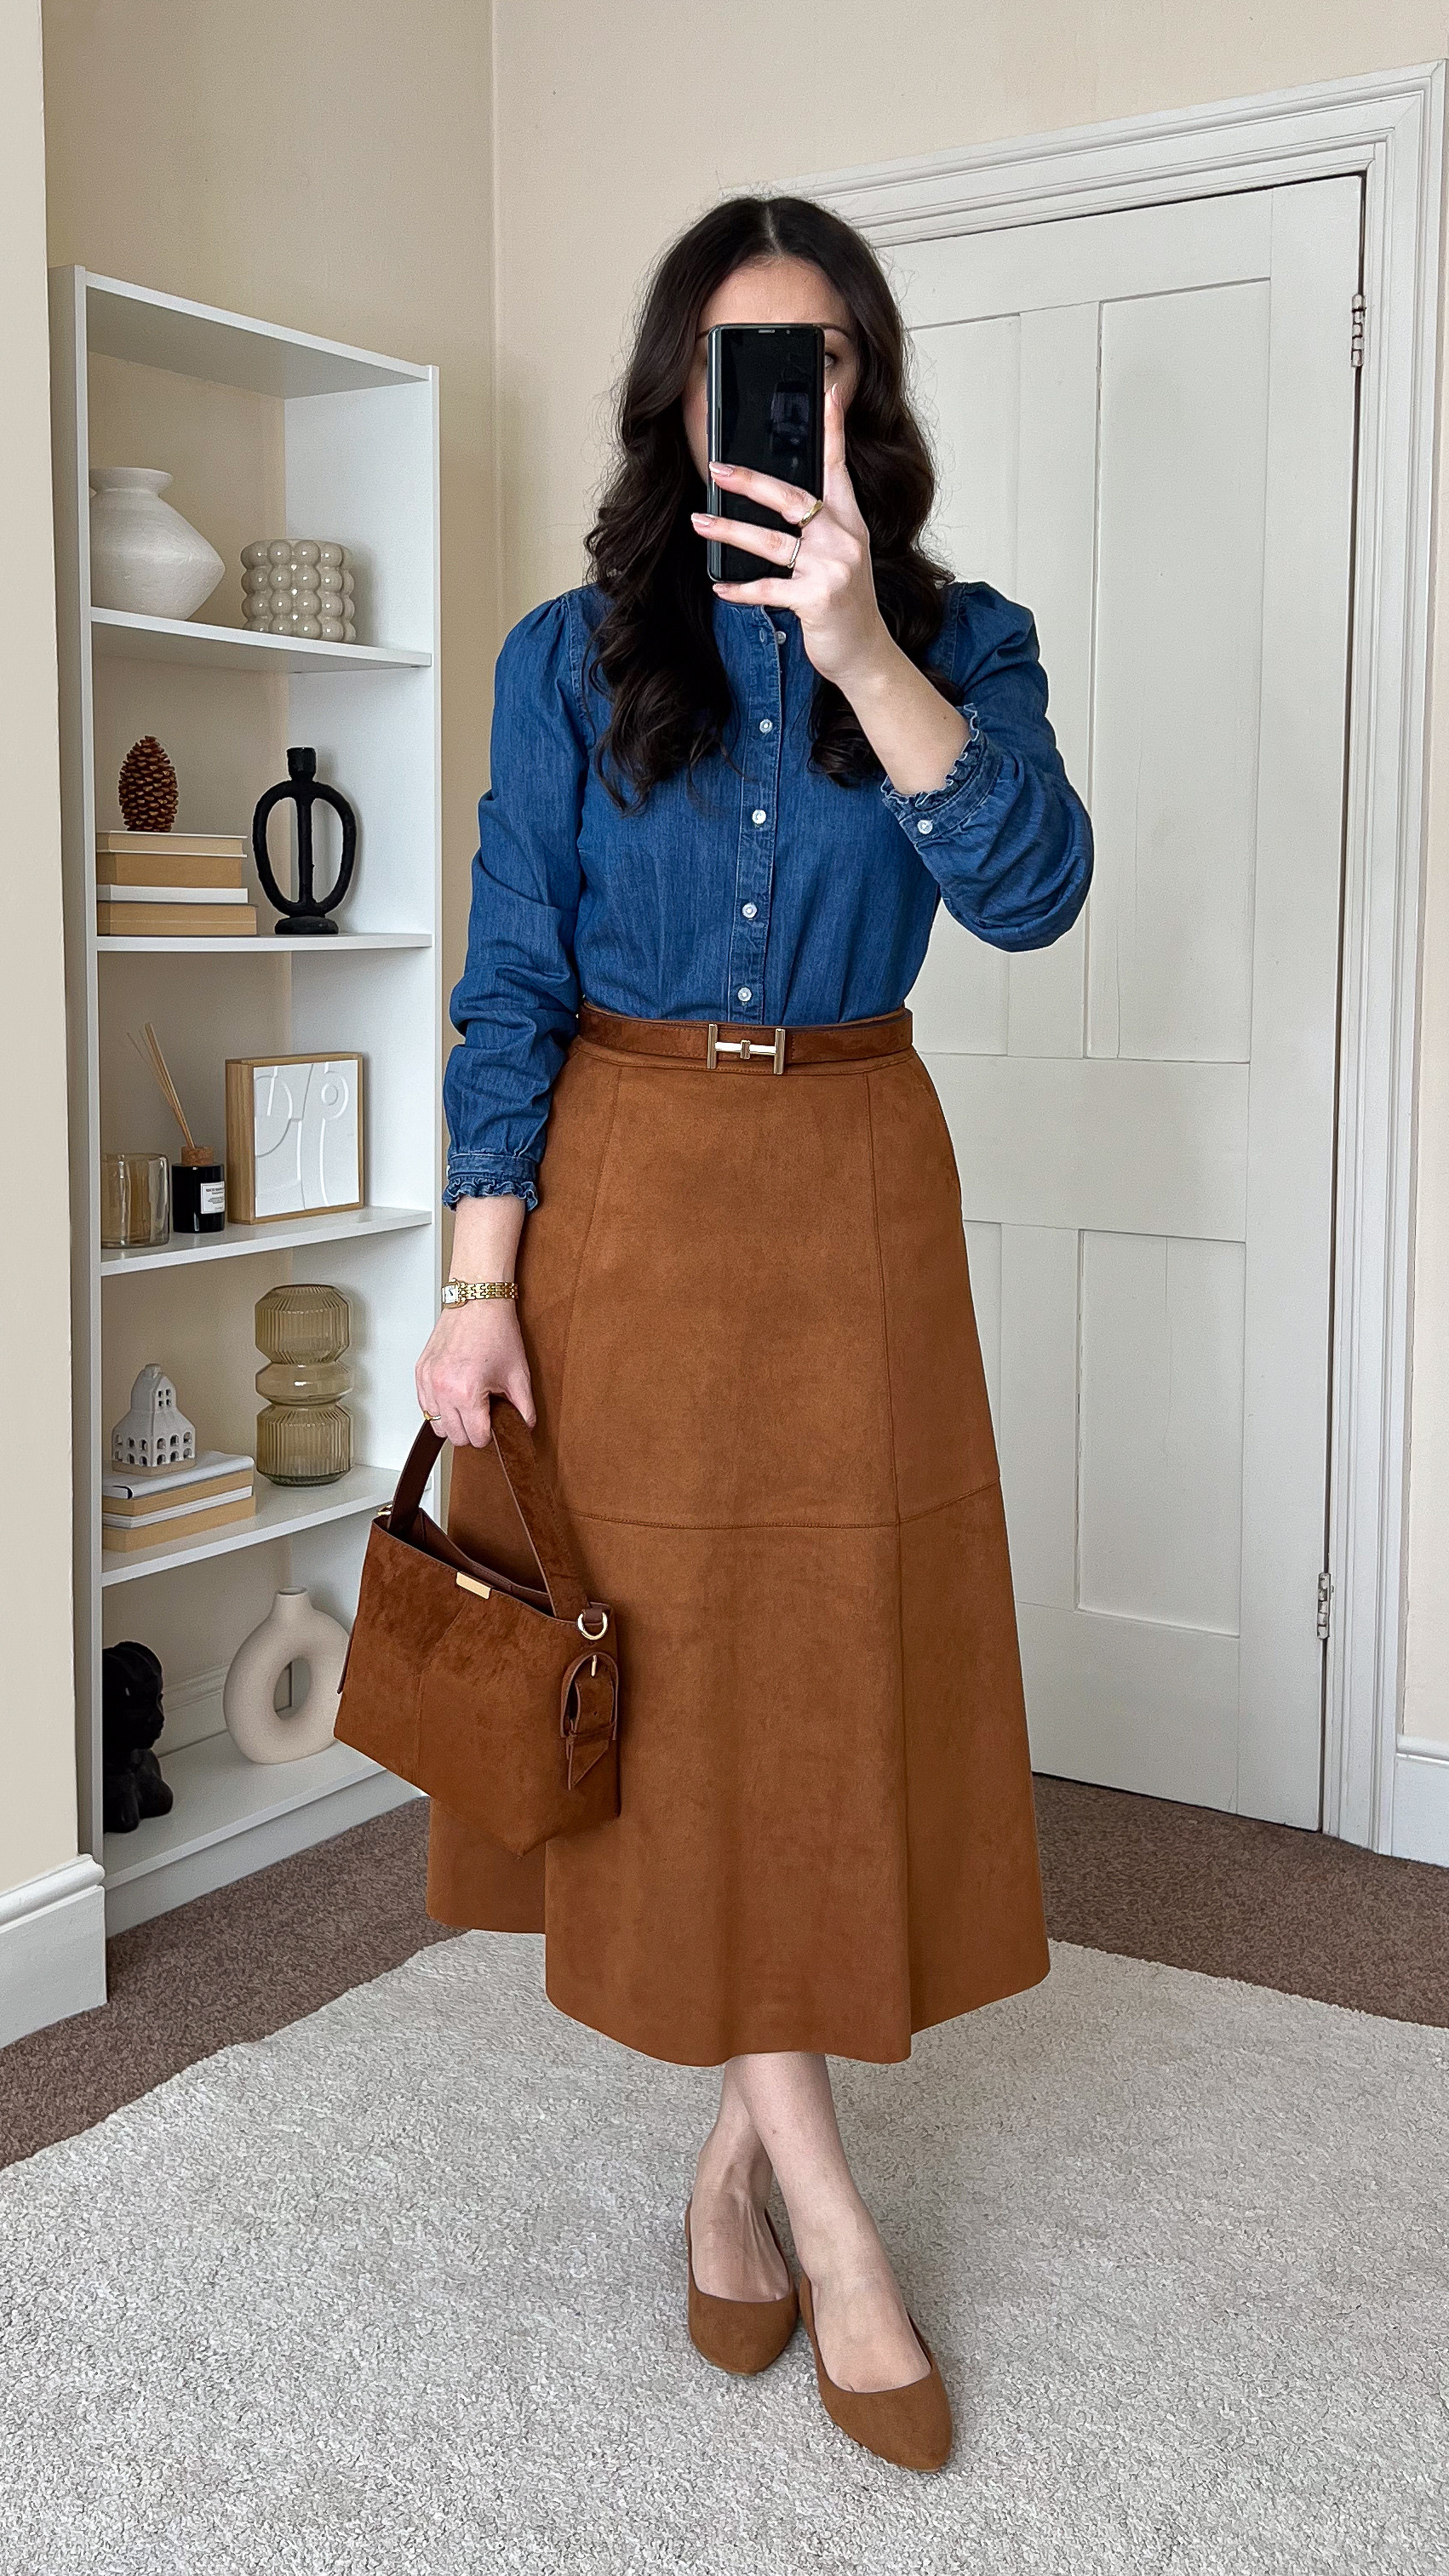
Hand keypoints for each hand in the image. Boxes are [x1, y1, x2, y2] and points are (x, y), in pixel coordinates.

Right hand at [415, 1300, 535, 1448]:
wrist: (477, 1301)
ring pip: (435, 1424)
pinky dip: (438, 1407)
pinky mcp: (420, 1372)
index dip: (489, 1435)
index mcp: (467, 1392)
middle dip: (471, 1431)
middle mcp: (442, 1389)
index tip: (494, 1425)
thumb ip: (524, 1407)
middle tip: (484, 1414)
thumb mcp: (518, 1373)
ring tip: (468, 1405)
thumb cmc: (495, 1330)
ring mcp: (428, 1380)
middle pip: (454, 1436)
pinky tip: (454, 1397)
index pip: (475, 1437)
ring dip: (452, 1421)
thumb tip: (525, 1426)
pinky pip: (424, 1406)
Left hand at [690, 380, 891, 695]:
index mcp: (849, 523)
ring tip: (701, 522)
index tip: (827, 395)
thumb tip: (782, 503)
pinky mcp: (817, 599)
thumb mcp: (842, 557)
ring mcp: (831, 569)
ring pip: (772, 542)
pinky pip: (769, 588)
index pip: (838, 468)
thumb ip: (820, 527)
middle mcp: (843, 539)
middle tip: (717, 470)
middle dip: (751, 482)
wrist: (865, 652)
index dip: (833, 431)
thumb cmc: (845, 604)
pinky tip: (720, 586)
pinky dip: (741, 589)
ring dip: (730, 532)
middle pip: (793, 499)